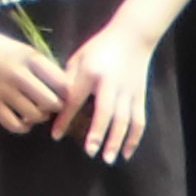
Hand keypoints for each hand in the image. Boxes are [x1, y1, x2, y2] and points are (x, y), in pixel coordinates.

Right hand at [0, 10, 71, 132]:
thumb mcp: (21, 47)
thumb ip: (40, 66)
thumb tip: (62, 88)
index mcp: (30, 57)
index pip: (62, 83)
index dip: (67, 92)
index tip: (63, 94)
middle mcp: (18, 74)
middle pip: (52, 102)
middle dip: (56, 107)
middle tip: (51, 105)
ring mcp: (3, 90)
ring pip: (35, 116)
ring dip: (40, 116)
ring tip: (36, 110)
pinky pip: (16, 125)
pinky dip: (24, 126)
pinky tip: (23, 119)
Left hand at [58, 21, 158, 163]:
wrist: (133, 36)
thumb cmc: (101, 46)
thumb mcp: (80, 57)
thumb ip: (70, 78)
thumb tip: (59, 103)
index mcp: (92, 73)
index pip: (76, 100)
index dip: (65, 118)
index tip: (56, 135)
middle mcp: (111, 84)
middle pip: (105, 113)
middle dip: (98, 134)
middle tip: (90, 152)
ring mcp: (128, 92)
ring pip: (124, 121)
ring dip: (117, 141)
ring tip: (108, 159)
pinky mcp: (140, 97)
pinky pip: (138, 121)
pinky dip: (134, 138)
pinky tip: (126, 153)